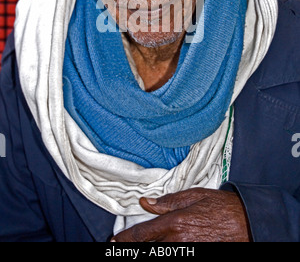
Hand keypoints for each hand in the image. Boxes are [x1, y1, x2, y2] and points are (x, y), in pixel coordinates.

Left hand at [111, 188, 250, 241]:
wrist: (246, 223)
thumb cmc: (221, 207)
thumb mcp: (194, 196)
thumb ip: (167, 201)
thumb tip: (146, 202)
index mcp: (175, 222)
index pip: (142, 234)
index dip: (124, 241)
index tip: (113, 243)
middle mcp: (178, 241)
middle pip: (147, 250)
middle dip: (133, 248)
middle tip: (123, 246)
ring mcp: (188, 252)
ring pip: (160, 254)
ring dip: (149, 250)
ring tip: (140, 245)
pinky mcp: (196, 255)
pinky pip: (175, 256)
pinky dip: (166, 251)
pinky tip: (164, 246)